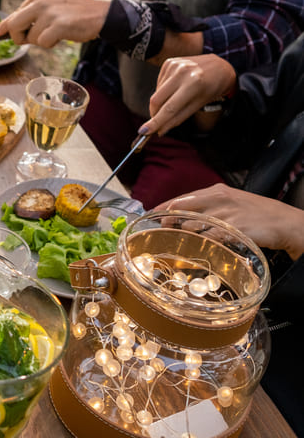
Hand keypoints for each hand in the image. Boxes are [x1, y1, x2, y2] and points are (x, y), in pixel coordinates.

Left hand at [0, 0, 109, 47]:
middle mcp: (40, 0)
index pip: (13, 14)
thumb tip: (2, 32)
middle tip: (30, 40)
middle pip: (14, 26)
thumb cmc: (74, 14)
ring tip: (56, 32)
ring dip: (41, 41)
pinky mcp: (59, 24)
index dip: (5, 27)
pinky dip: (50, 44)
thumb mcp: (49, 8)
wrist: (102, 13)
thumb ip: (28, 17)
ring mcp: (50, 11)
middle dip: (19, 38)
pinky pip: (43, 43)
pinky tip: (62, 36)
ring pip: (30, 38)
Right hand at [142, 55, 236, 135]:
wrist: (220, 66)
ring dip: (161, 102)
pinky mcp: (169, 62)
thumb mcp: (199, 105)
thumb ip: (177, 118)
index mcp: (193, 84)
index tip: (144, 132)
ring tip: (176, 99)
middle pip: (156, 100)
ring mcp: (174, 65)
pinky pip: (159, 83)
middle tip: (157, 122)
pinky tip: (175, 89)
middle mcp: (182, 72)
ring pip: (156, 92)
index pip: (169, 108)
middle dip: (154, 114)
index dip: (155, 122)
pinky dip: (163, 91)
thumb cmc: (212, 87)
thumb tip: (160, 130)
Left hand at [157, 184, 303, 259]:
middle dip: (168, 221)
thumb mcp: (231, 202)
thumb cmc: (257, 214)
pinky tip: (201, 245)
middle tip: (161, 228)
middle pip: (182, 210)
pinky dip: (202, 242)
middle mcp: (218, 200)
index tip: (152, 214)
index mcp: (216, 191)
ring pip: (192, 225)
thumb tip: (183, 215)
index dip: (164, 207)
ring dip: (184, 234)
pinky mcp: (233, 229)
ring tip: (182, 240)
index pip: (182, 198)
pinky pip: (209, 237)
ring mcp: (225, 214)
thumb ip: (208, 206)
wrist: (285, 222)